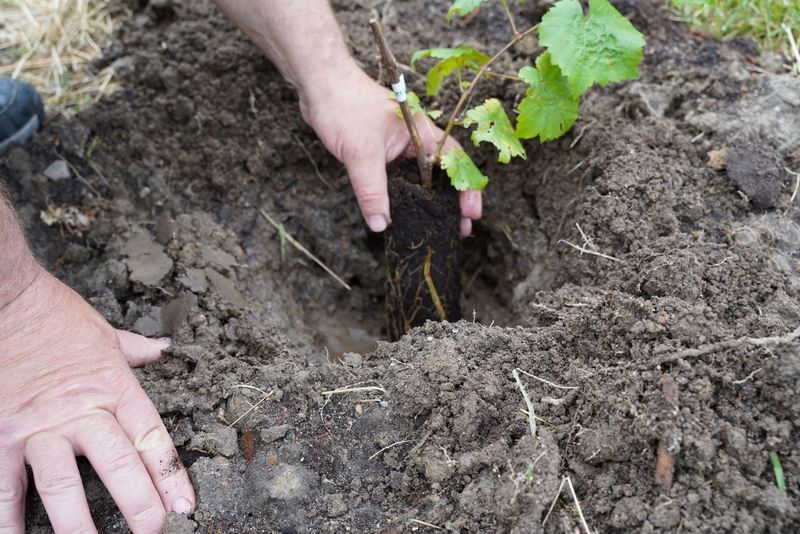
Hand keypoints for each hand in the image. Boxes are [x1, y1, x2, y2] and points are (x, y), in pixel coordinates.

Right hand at [0, 266, 194, 533]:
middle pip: (118, 465)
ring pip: (62, 484)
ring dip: (77, 524)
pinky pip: (4, 485)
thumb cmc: (58, 317)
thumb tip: (163, 348)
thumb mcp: (106, 333)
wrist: (7, 301)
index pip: (152, 438)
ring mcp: (38, 426)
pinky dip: (8, 518)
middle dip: (139, 505)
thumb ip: (136, 350)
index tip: (185, 507)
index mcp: (114, 388)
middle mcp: (81, 410)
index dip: (171, 476)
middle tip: (153, 533)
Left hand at [299, 67, 481, 236]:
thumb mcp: (361, 153)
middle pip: (442, 173)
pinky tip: (405, 213)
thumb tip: (381, 225)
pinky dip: (406, 195)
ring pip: (420, 178)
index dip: (466, 188)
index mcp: (421, 132)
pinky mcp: (381, 153)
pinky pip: (400, 178)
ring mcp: (397, 147)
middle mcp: (414, 140)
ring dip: (430, 201)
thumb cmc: (344, 106)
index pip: (454, 162)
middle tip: (461, 229)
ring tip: (438, 227)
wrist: (319, 85)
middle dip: (453, 201)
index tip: (471, 214)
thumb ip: (372, 190)